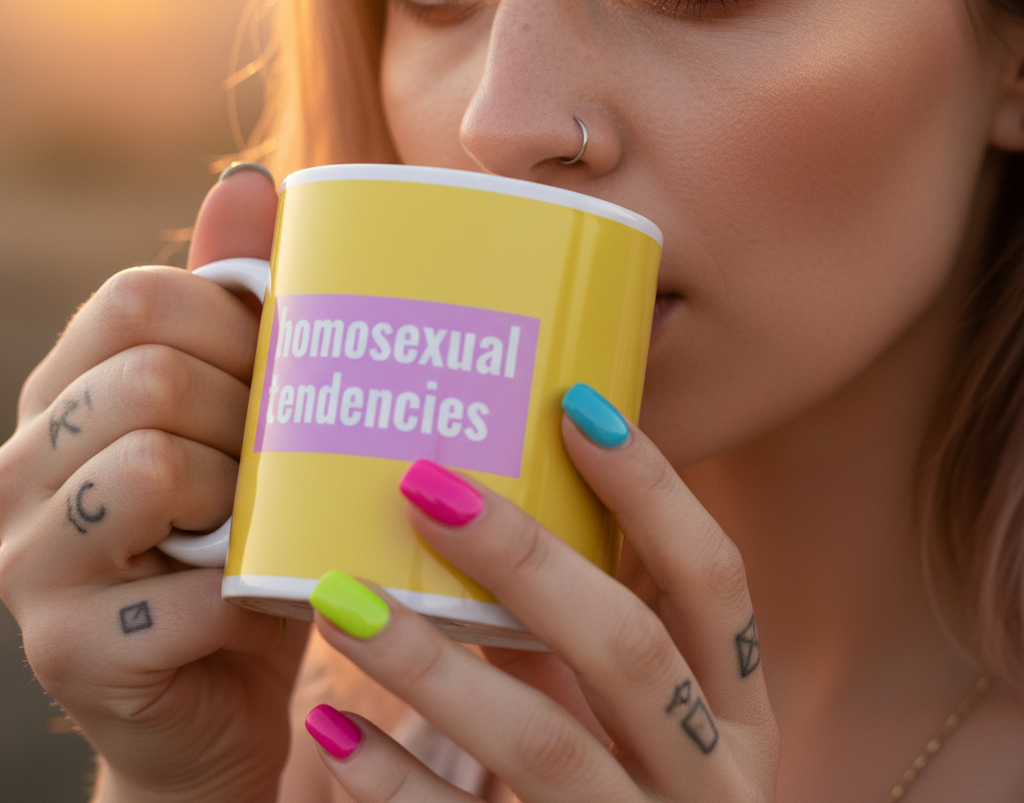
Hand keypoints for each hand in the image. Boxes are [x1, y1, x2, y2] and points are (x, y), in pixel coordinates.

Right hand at [0, 167, 306, 802]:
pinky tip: (270, 596)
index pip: (140, 299)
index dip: (237, 325)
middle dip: (248, 414)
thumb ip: (235, 302)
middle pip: (149, 376)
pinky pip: (186, 586)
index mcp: (70, 393)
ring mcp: (32, 561)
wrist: (219, 695)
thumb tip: (247, 182)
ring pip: (152, 466)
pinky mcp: (70, 650)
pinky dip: (255, 588)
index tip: (283, 372)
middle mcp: (24, 466)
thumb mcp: (241, 416)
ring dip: (243, 497)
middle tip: (283, 461)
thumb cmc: (243, 538)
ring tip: (263, 526)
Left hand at [305, 386, 778, 801]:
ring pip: (541, 741)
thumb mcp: (641, 724)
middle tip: (425, 486)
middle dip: (525, 559)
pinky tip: (332, 725)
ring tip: (341, 598)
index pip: (714, 579)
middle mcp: (711, 776)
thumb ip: (583, 644)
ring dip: (432, 663)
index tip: (575, 406)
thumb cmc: (637, 797)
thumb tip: (489, 521)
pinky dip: (396, 782)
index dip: (653, 490)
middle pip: (627, 648)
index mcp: (742, 713)